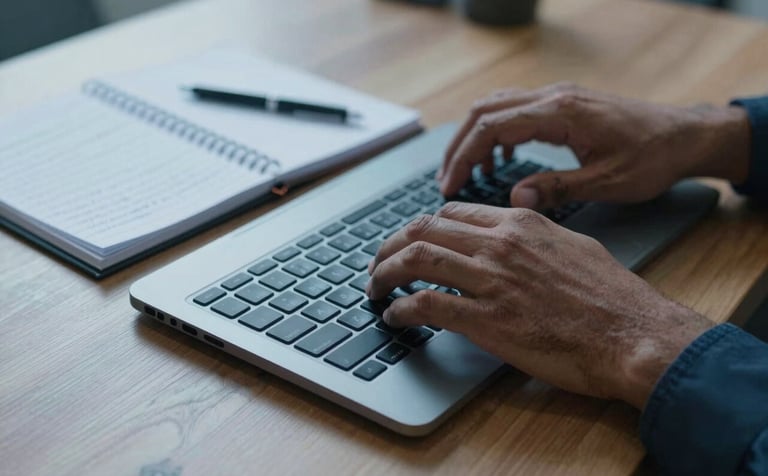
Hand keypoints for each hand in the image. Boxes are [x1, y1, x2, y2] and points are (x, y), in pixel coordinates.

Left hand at [366, 202, 713, 408]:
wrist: (633, 334)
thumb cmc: (611, 295)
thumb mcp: (572, 245)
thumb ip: (534, 234)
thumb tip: (513, 231)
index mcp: (519, 223)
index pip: (450, 213)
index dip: (421, 228)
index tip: (410, 243)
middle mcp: (500, 244)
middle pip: (423, 230)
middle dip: (390, 245)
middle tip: (378, 263)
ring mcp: (492, 280)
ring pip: (416, 260)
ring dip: (384, 272)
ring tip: (373, 286)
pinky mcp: (488, 320)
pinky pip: (428, 305)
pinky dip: (402, 309)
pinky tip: (395, 316)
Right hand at [438, 83, 750, 208]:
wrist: (684, 135)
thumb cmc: (652, 158)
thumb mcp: (607, 182)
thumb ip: (557, 189)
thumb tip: (514, 201)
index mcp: (561, 112)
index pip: (492, 127)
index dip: (464, 157)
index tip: (448, 186)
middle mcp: (554, 96)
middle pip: (484, 111)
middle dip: (458, 147)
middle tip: (446, 182)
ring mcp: (556, 96)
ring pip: (495, 107)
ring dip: (473, 138)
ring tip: (464, 175)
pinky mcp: (561, 104)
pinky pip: (513, 111)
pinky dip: (494, 134)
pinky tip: (497, 162)